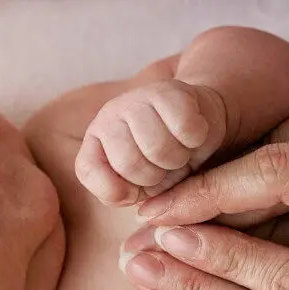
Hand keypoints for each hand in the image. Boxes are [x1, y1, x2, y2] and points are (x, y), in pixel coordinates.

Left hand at [75, 80, 224, 205]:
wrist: (200, 122)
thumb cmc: (168, 161)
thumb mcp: (143, 188)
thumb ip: (125, 195)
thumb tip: (127, 199)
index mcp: (95, 143)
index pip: (88, 171)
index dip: (119, 189)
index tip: (139, 188)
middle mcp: (109, 117)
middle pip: (128, 163)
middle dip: (156, 176)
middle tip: (165, 167)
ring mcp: (136, 99)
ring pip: (157, 147)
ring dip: (178, 158)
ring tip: (180, 151)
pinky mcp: (168, 90)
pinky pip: (183, 128)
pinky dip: (194, 139)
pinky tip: (192, 135)